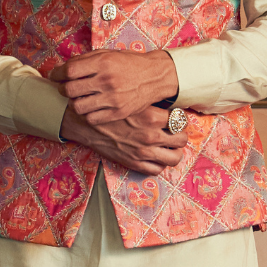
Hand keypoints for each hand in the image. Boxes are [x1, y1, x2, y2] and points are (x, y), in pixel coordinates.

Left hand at [50, 49, 177, 123]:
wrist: (155, 76)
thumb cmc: (128, 63)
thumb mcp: (108, 54)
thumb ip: (85, 60)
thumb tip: (61, 69)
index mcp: (103, 62)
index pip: (69, 71)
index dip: (57, 74)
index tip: (55, 76)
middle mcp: (107, 80)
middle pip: (70, 90)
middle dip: (64, 89)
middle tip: (67, 88)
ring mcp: (113, 98)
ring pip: (78, 106)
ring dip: (74, 102)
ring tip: (79, 98)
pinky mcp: (118, 112)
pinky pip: (91, 118)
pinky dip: (87, 113)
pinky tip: (90, 107)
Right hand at [59, 103, 187, 174]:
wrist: (84, 121)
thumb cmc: (107, 106)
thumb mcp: (131, 97)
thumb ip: (151, 99)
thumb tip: (167, 98)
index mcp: (152, 116)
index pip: (180, 119)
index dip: (180, 118)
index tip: (176, 117)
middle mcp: (150, 135)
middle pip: (181, 139)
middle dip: (180, 135)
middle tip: (175, 131)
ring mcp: (143, 151)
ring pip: (174, 157)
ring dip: (175, 151)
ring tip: (170, 146)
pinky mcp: (134, 163)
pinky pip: (157, 169)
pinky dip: (160, 164)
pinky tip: (156, 156)